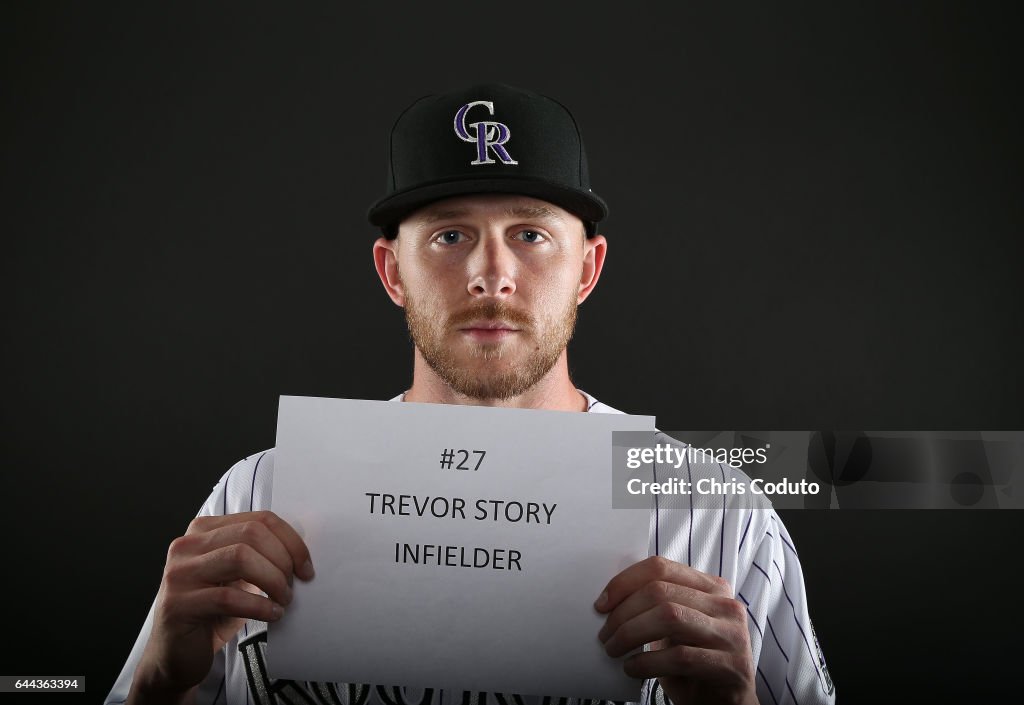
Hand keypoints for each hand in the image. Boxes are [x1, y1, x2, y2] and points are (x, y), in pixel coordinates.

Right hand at [127, 511, 314, 704]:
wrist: (177, 654)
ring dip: (272, 580)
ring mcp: (179, 573)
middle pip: (251, 534)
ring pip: (240, 558)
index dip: (290, 541)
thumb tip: (300, 553)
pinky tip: (272, 615)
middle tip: (293, 585)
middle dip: (282, 559)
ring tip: (283, 600)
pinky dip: (259, 606)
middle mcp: (188, 545)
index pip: (259, 519)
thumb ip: (260, 556)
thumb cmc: (214, 612)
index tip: (305, 566)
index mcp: (204, 530)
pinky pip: (228, 598)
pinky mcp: (177, 604)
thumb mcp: (240, 577)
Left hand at [595, 556, 756, 704]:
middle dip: (624, 613)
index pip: (661, 568)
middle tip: (605, 635)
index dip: (625, 582)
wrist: (725, 701)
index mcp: (711, 586)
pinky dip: (647, 662)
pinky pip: (680, 657)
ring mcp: (731, 634)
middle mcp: (725, 604)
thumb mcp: (676, 626)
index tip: (602, 604)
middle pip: (661, 592)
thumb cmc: (694, 660)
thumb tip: (609, 600)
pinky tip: (632, 669)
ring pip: (670, 617)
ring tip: (614, 650)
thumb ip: (656, 605)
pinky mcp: (731, 665)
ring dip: (631, 634)